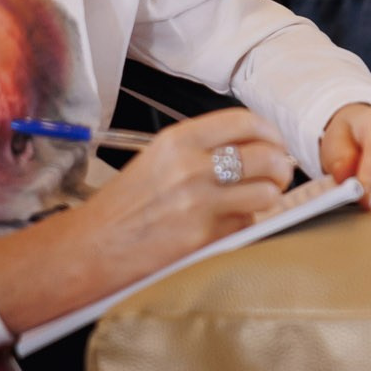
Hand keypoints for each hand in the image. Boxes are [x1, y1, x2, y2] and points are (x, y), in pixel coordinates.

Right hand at [76, 109, 292, 276]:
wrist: (89, 248)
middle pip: (267, 156)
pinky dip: (245, 222)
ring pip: (266, 192)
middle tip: (278, 174)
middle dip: (281, 166)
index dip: (271, 133)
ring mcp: (199, 203)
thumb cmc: (123, 206)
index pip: (246, 122)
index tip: (276, 143)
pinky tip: (226, 223)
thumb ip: (204, 147)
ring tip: (257, 199)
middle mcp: (191, 167)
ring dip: (269, 196)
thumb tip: (257, 146)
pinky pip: (246, 223)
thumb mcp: (159, 158)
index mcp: (179, 140)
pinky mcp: (204, 237)